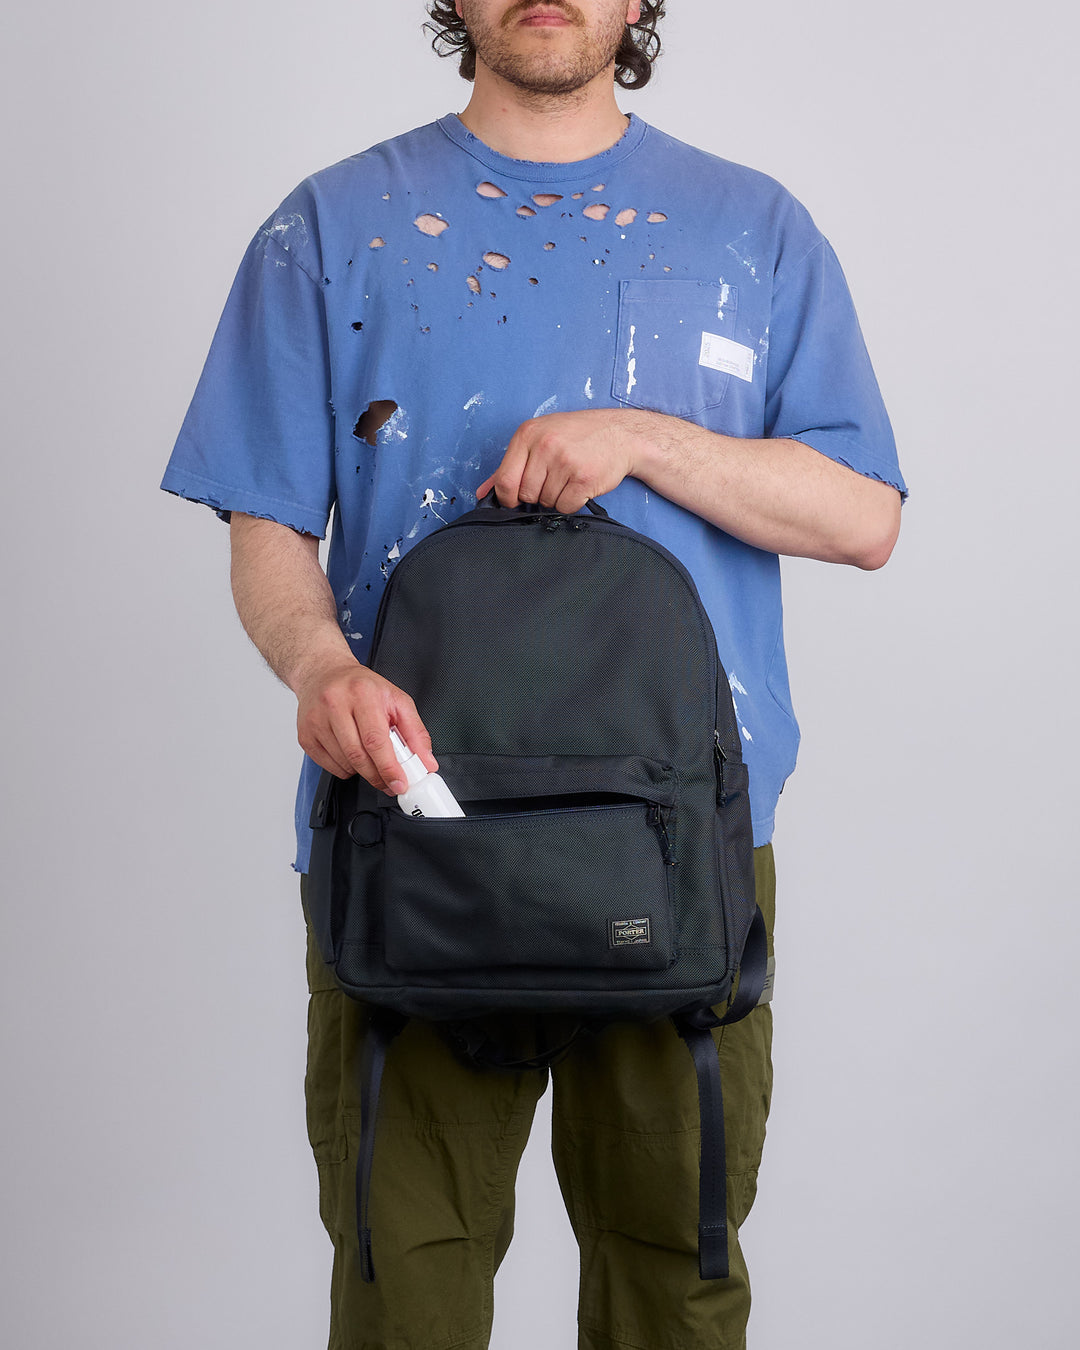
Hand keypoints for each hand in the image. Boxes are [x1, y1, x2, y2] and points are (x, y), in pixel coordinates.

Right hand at [295, 658, 436, 794]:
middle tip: (390, 782)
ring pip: (344, 763)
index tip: (399, 783)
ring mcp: (316, 721)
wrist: (324, 673)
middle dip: (377, 775)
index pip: (375, 739)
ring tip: (370, 758)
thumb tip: (426, 762)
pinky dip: (345, 769)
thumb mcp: (396, 700)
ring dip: (362, 771)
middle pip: (358, 755)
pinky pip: (329, 766)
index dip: (389, 767)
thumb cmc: (361, 687)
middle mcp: (335, 704)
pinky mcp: (305, 734)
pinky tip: (351, 754)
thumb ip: (415, 731)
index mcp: (362, 694)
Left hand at [477, 409, 639, 513]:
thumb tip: (483, 492)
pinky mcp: (584, 478)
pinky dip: (572, 503)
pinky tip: (579, 485)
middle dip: (537, 496)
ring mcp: (565, 461)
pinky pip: (566, 506)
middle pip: (526, 494)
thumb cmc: (577, 436)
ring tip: (568, 478)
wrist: (619, 433)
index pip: (504, 480)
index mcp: (527, 434)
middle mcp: (544, 445)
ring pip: (546, 502)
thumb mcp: (539, 439)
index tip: (516, 500)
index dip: (508, 497)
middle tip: (553, 480)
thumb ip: (508, 466)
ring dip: (556, 498)